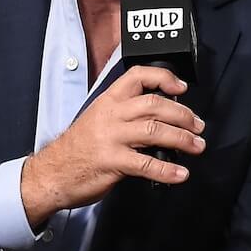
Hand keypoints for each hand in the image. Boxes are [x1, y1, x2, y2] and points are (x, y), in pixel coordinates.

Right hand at [20, 65, 204, 224]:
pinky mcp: (112, 161)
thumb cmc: (79, 148)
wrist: (52, 173)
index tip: (181, 88)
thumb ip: (126, 115)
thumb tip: (161, 119)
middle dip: (183, 115)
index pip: (137, 76)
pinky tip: (180, 174)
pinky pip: (146, 164)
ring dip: (182, 139)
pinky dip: (168, 170)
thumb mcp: (99, 120)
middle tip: (198, 126)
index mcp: (109, 101)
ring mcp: (111, 138)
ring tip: (197, 146)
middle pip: (154, 105)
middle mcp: (111, 115)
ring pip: (155, 130)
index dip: (163, 78)